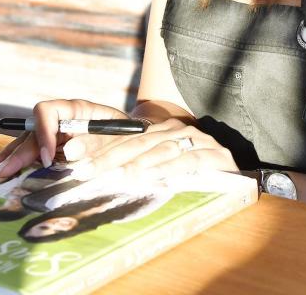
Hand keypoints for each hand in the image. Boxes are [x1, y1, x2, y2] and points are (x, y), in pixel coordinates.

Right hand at [0, 99, 128, 178]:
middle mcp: (60, 121)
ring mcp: (54, 135)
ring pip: (25, 142)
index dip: (43, 133)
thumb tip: (69, 152)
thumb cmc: (129, 132)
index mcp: (75, 109)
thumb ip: (96, 140)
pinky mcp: (53, 150)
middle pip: (31, 131)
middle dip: (18, 153)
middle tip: (4, 172)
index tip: (48, 159)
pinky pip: (30, 154)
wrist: (136, 137)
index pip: (46, 111)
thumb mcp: (118, 132)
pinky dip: (15, 162)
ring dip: (9, 157)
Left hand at [61, 118, 238, 181]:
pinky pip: (189, 161)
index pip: (122, 136)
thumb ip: (126, 163)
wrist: (234, 175)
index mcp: (158, 130)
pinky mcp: (214, 155)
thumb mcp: (153, 164)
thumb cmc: (187, 171)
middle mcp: (175, 131)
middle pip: (137, 142)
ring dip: (138, 162)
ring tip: (118, 174)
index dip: (96, 144)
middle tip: (84, 168)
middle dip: (108, 155)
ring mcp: (196, 141)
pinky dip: (170, 168)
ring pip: (161, 150)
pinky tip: (153, 176)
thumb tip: (85, 166)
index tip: (71, 153)